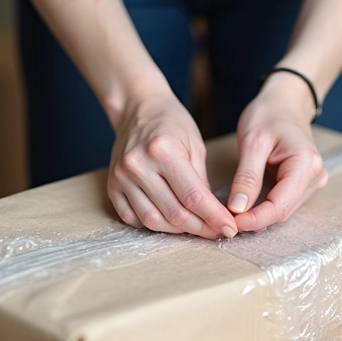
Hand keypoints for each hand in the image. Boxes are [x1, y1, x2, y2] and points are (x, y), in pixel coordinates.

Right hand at [107, 86, 237, 238]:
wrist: (137, 109)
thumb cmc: (171, 124)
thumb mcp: (196, 146)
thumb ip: (202, 182)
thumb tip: (213, 216)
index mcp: (163, 151)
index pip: (194, 197)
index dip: (214, 217)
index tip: (229, 229)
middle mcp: (138, 166)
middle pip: (174, 213)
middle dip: (200, 228)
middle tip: (216, 232)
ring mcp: (122, 177)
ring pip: (153, 221)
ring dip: (178, 231)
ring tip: (196, 227)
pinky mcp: (112, 186)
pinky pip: (133, 218)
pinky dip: (154, 225)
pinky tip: (169, 221)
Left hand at [229, 73, 328, 231]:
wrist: (285, 103)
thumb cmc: (270, 115)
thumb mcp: (253, 142)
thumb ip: (247, 177)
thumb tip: (237, 209)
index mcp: (306, 165)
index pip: (280, 206)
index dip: (254, 220)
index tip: (228, 222)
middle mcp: (316, 177)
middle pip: (282, 212)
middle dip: (254, 220)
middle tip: (223, 218)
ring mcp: (312, 182)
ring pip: (282, 212)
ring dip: (258, 216)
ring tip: (231, 212)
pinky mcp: (304, 185)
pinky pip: (282, 204)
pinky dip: (263, 208)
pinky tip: (245, 205)